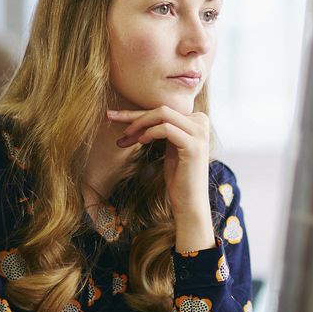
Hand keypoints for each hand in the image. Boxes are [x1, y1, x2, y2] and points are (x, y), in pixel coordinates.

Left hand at [108, 107, 214, 251]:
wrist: (190, 202)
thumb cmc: (178, 177)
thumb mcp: (169, 147)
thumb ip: (161, 129)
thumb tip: (135, 115)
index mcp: (197, 121)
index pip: (163, 110)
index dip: (138, 114)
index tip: (115, 118)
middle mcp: (202, 123)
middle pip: (162, 109)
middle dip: (134, 115)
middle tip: (110, 118)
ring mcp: (200, 134)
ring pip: (163, 114)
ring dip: (139, 123)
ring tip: (125, 135)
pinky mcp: (193, 146)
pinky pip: (166, 129)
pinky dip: (150, 133)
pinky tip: (140, 141)